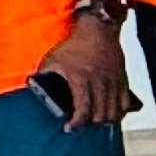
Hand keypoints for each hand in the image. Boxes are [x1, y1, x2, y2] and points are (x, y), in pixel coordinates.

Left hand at [35, 13, 131, 127]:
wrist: (97, 28)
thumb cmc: (72, 44)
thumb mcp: (52, 59)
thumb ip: (42, 76)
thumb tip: (30, 89)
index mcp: (81, 79)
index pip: (83, 111)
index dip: (76, 124)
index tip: (68, 127)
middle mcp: (99, 82)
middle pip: (100, 115)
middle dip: (89, 124)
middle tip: (80, 123)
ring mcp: (113, 81)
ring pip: (114, 112)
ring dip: (104, 120)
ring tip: (94, 121)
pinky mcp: (122, 78)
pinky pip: (125, 103)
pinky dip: (119, 112)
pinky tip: (110, 114)